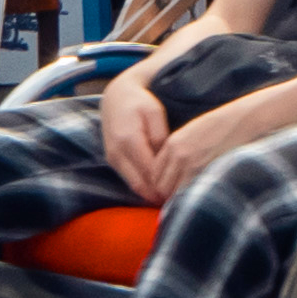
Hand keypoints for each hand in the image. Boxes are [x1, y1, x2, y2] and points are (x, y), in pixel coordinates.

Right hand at [98, 65, 178, 199]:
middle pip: (140, 184)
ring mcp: (112, 159)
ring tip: (172, 198)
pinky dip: (144, 187)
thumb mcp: (155, 113)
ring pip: (133, 186)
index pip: (149, 172)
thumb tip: (166, 160)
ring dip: (151, 194)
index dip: (166, 184)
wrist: (116, 97)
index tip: (184, 191)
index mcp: (129, 140)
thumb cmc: (140, 102)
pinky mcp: (112, 161)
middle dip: (159, 195)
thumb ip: (160, 136)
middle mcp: (117, 153)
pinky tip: (159, 189)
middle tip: (180, 201)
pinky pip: (129, 180)